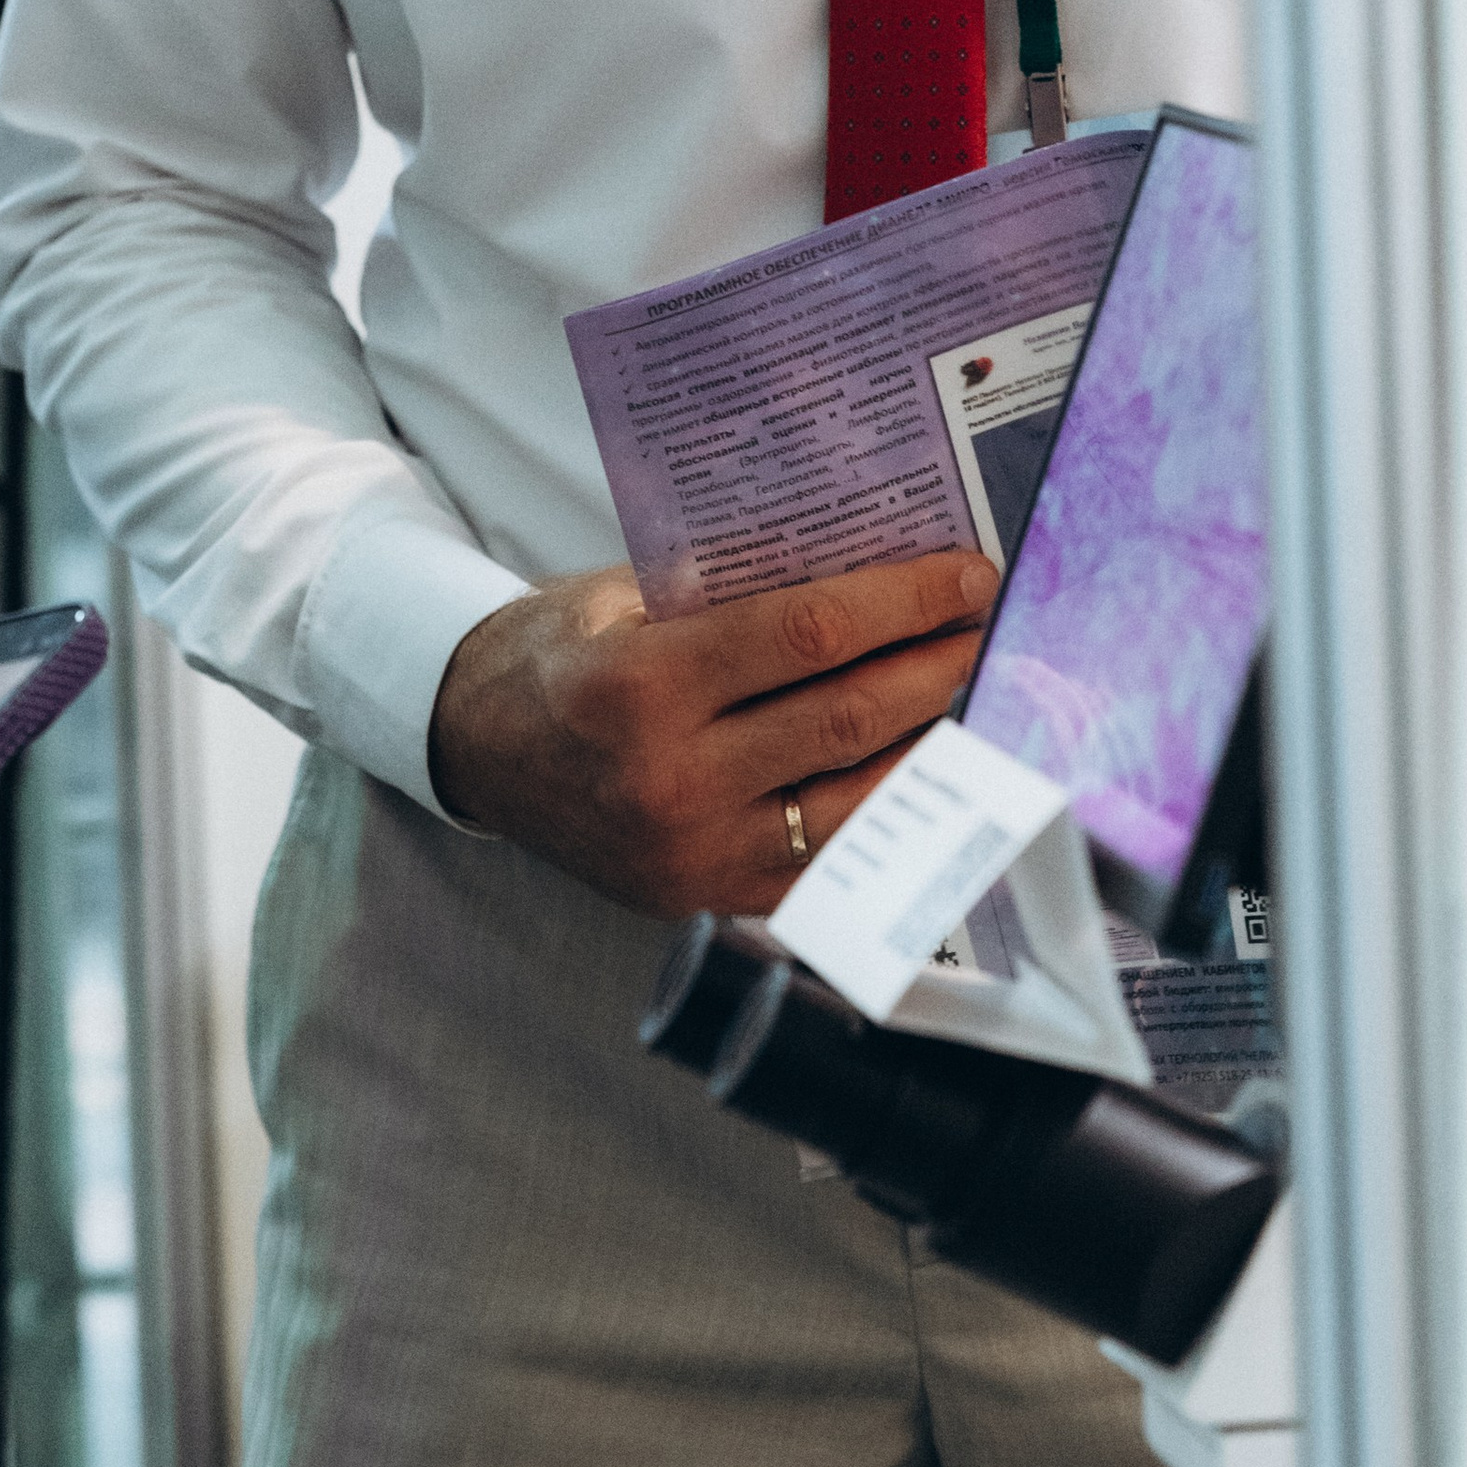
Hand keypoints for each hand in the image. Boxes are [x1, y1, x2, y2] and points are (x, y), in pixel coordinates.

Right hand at [427, 547, 995, 918]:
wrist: (479, 749)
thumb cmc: (560, 652)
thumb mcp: (626, 595)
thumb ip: (732, 592)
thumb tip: (869, 567)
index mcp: (640, 684)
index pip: (809, 635)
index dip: (903, 603)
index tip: (966, 575)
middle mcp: (670, 780)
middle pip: (848, 716)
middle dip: (937, 663)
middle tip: (987, 623)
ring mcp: (694, 854)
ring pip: (856, 797)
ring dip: (931, 740)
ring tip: (973, 689)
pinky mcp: (709, 899)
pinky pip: (827, 858)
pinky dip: (885, 809)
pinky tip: (922, 764)